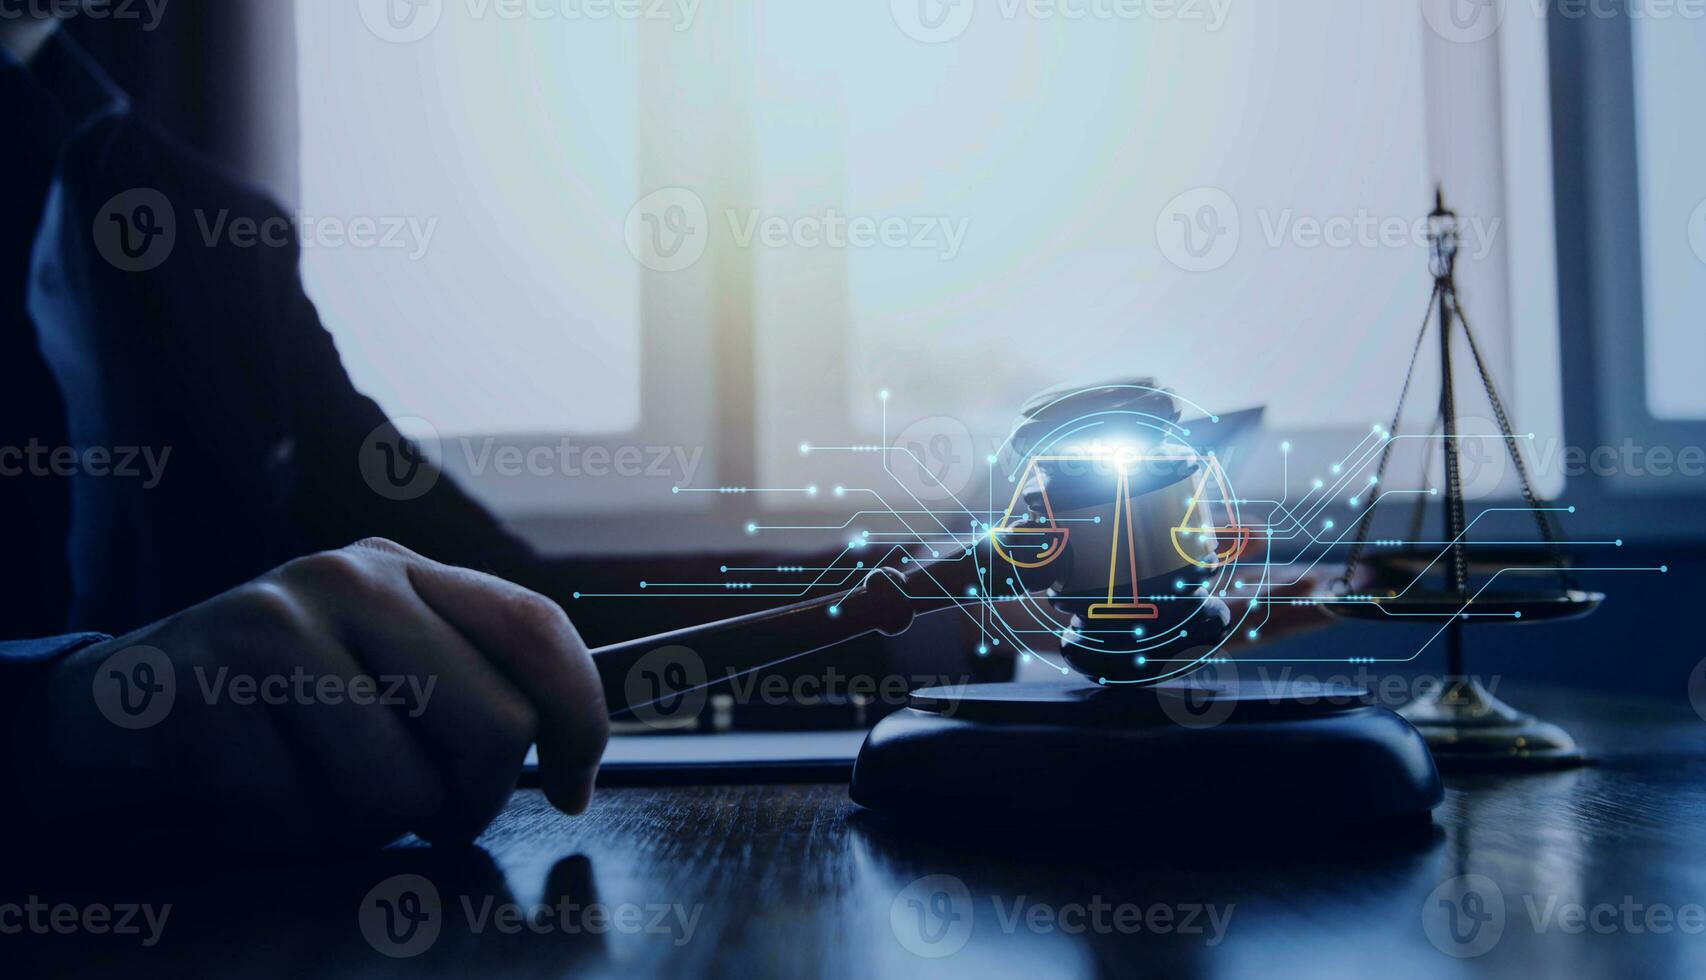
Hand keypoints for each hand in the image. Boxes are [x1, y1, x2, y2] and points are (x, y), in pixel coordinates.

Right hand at [15, 539, 607, 850]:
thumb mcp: (380, 674)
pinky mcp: (209, 688)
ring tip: (316, 789)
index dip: (581, 718)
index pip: (537, 629)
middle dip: (469, 801)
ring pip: (401, 790)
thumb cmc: (279, 711)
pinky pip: (302, 818)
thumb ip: (468, 690)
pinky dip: (285, 834)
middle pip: (493, 727)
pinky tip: (249, 790)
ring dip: (366, 829)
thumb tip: (574, 756)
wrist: (121, 712)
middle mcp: (350, 579)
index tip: (575, 786)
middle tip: (423, 814)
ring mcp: (275, 624)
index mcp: (407, 573)